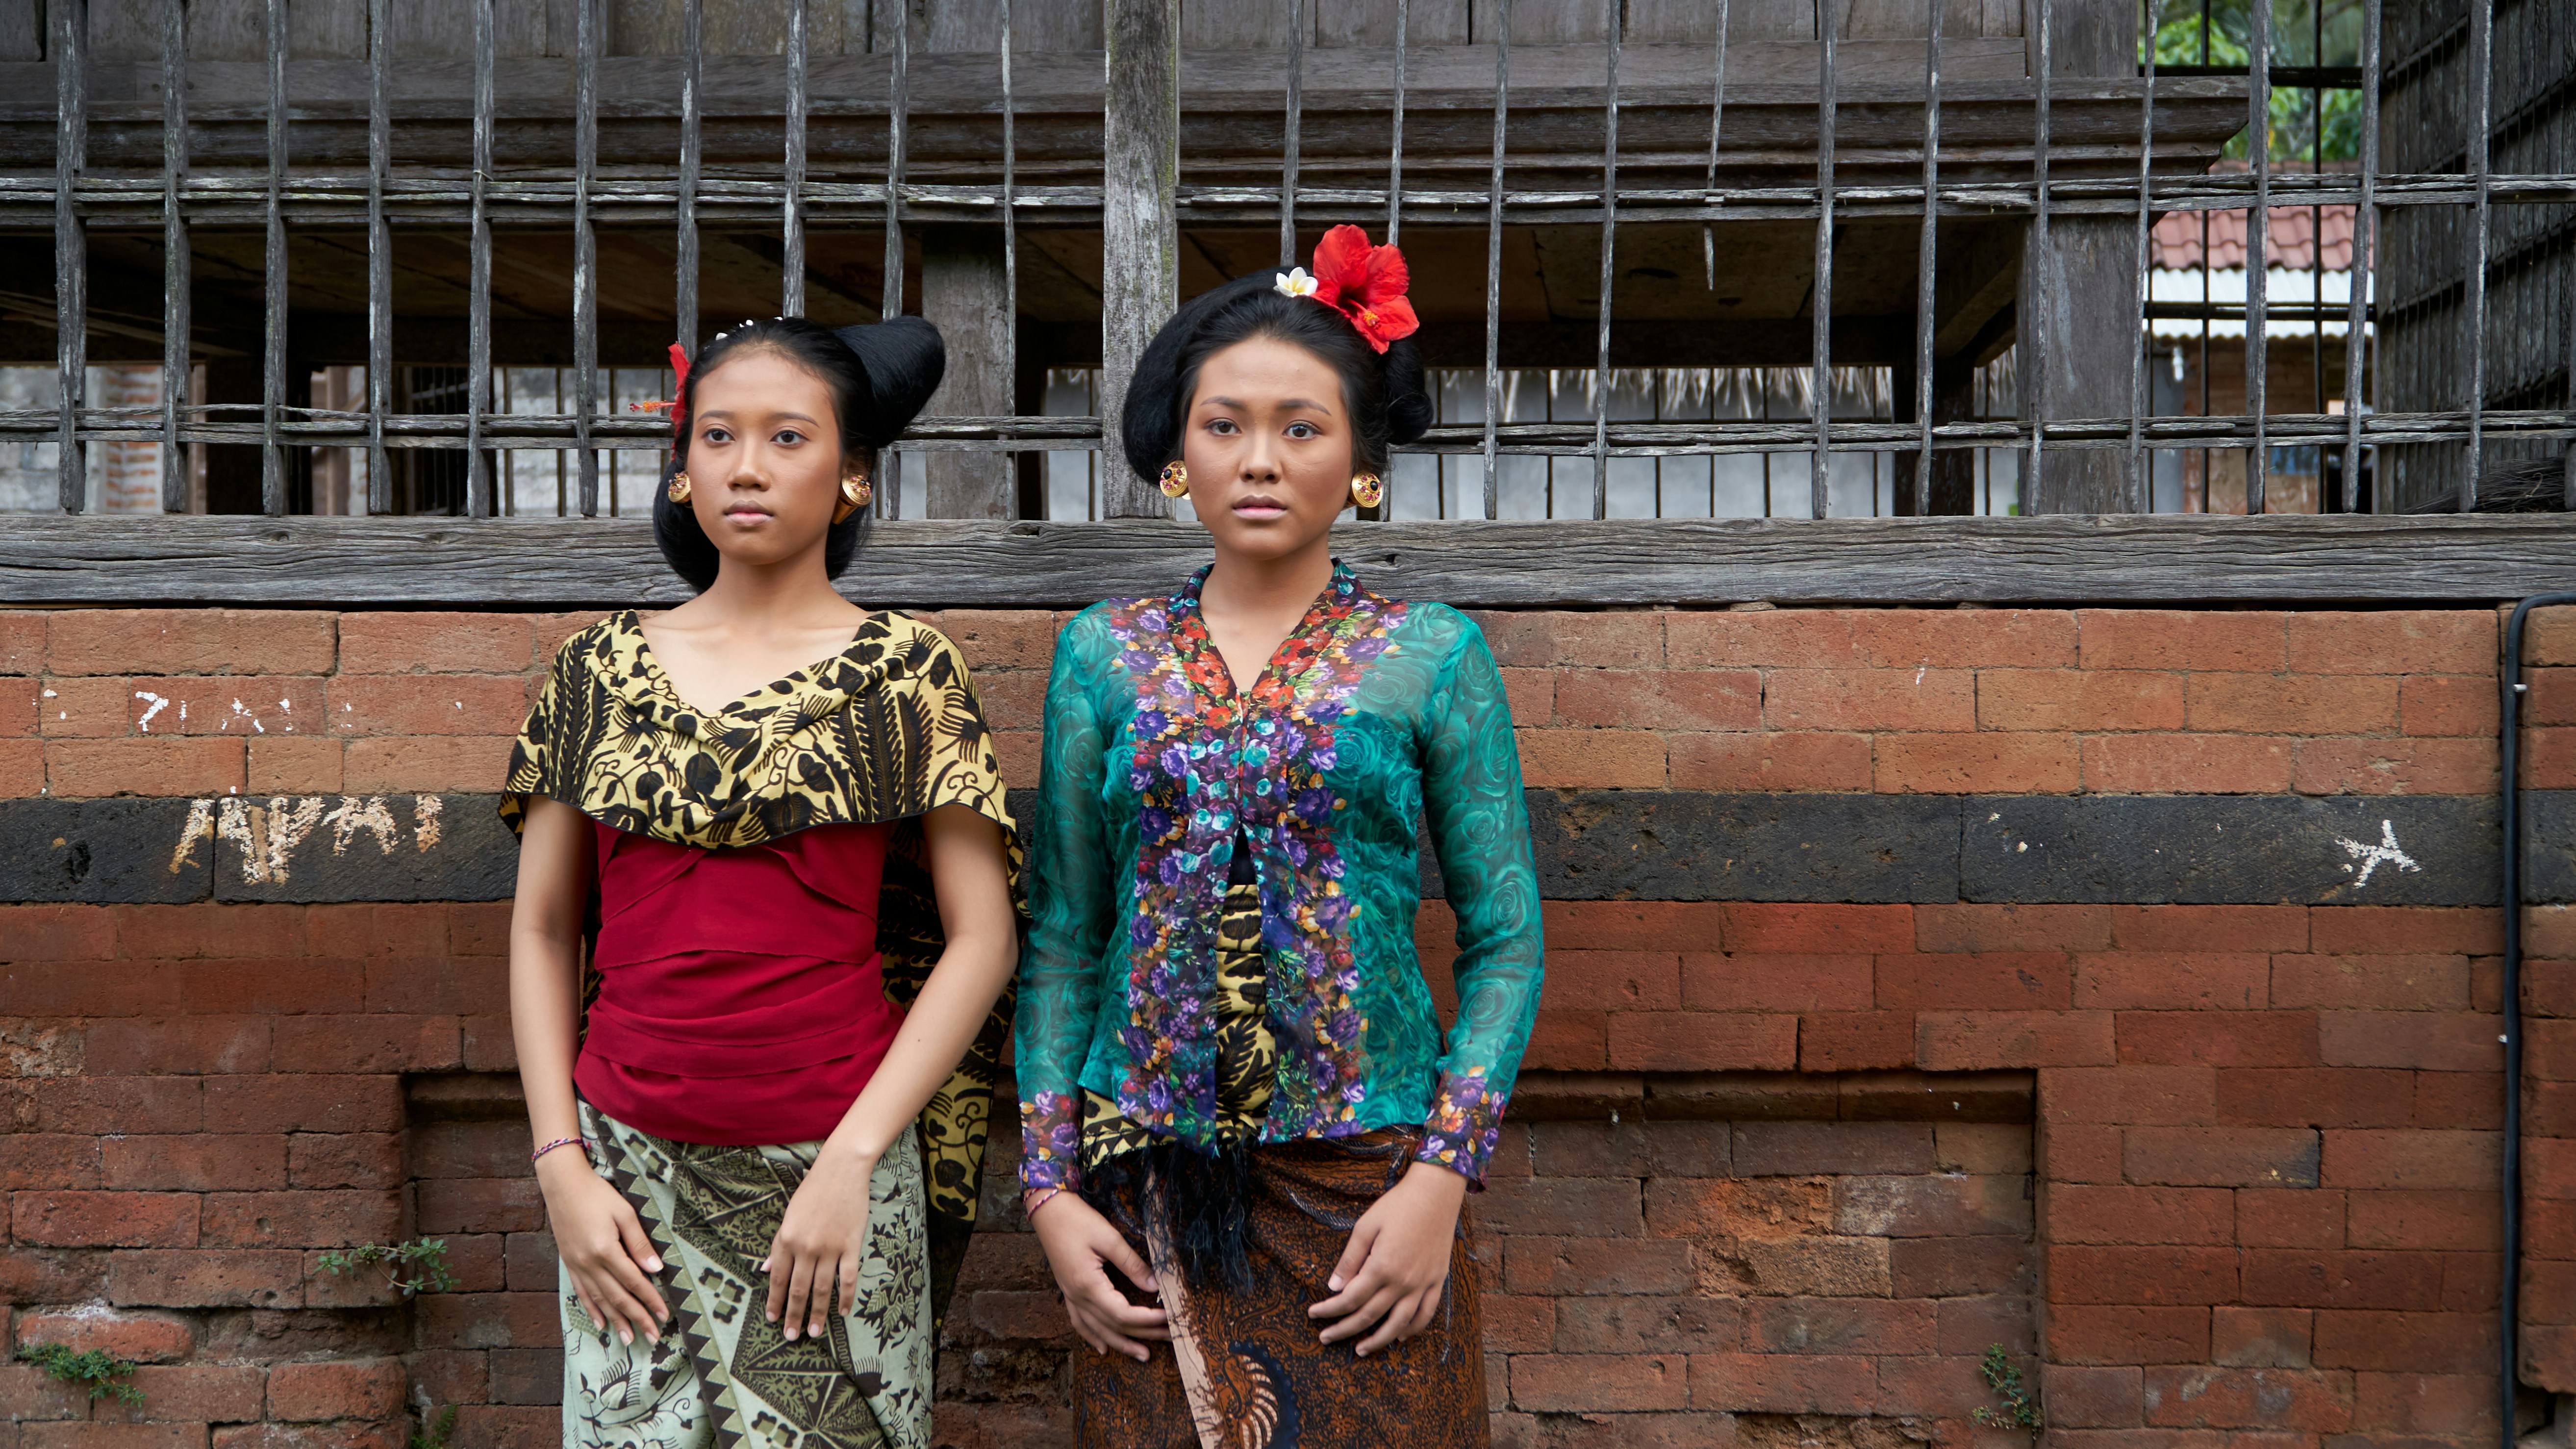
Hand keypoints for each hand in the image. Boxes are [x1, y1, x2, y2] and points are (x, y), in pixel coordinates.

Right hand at [537, 1149, 667, 1345]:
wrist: (562, 1185)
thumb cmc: (597, 1194)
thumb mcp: (624, 1212)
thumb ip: (639, 1243)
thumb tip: (656, 1270)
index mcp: (606, 1250)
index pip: (634, 1282)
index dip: (650, 1300)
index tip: (664, 1315)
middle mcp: (589, 1263)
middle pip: (618, 1297)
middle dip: (637, 1318)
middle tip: (652, 1337)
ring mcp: (577, 1265)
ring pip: (599, 1300)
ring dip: (616, 1321)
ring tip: (629, 1339)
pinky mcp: (569, 1264)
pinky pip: (581, 1293)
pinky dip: (592, 1310)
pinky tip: (601, 1323)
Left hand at [763, 1150, 876, 1340]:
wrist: (841, 1170)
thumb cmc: (813, 1191)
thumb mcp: (788, 1216)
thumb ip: (778, 1245)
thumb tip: (767, 1270)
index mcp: (787, 1239)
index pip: (778, 1278)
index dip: (776, 1301)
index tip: (773, 1320)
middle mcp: (806, 1247)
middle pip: (798, 1289)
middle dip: (794, 1315)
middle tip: (792, 1336)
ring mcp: (830, 1247)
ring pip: (822, 1289)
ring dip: (817, 1313)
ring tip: (813, 1332)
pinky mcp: (851, 1245)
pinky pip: (848, 1278)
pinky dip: (846, 1298)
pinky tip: (844, 1312)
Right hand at [1031, 1191, 1169, 1361]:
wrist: (1048, 1210)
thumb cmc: (1078, 1220)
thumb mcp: (1109, 1238)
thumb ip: (1132, 1264)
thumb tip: (1154, 1285)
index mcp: (1088, 1286)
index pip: (1123, 1314)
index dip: (1148, 1319)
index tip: (1170, 1317)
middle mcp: (1078, 1297)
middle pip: (1114, 1326)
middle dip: (1144, 1334)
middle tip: (1170, 1338)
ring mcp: (1070, 1297)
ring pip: (1098, 1331)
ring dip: (1122, 1344)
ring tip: (1144, 1355)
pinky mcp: (1068, 1291)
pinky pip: (1080, 1323)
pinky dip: (1093, 1338)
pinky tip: (1103, 1348)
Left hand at [1308, 1160, 1467, 1356]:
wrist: (1436, 1194)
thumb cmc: (1397, 1206)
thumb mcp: (1366, 1226)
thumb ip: (1350, 1259)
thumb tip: (1334, 1287)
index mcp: (1381, 1267)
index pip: (1349, 1299)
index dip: (1329, 1310)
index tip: (1314, 1314)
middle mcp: (1402, 1282)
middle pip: (1369, 1316)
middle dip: (1344, 1330)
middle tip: (1326, 1338)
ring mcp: (1422, 1285)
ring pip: (1398, 1324)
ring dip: (1378, 1341)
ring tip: (1361, 1350)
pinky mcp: (1437, 1281)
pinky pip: (1425, 1314)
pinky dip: (1412, 1329)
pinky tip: (1399, 1335)